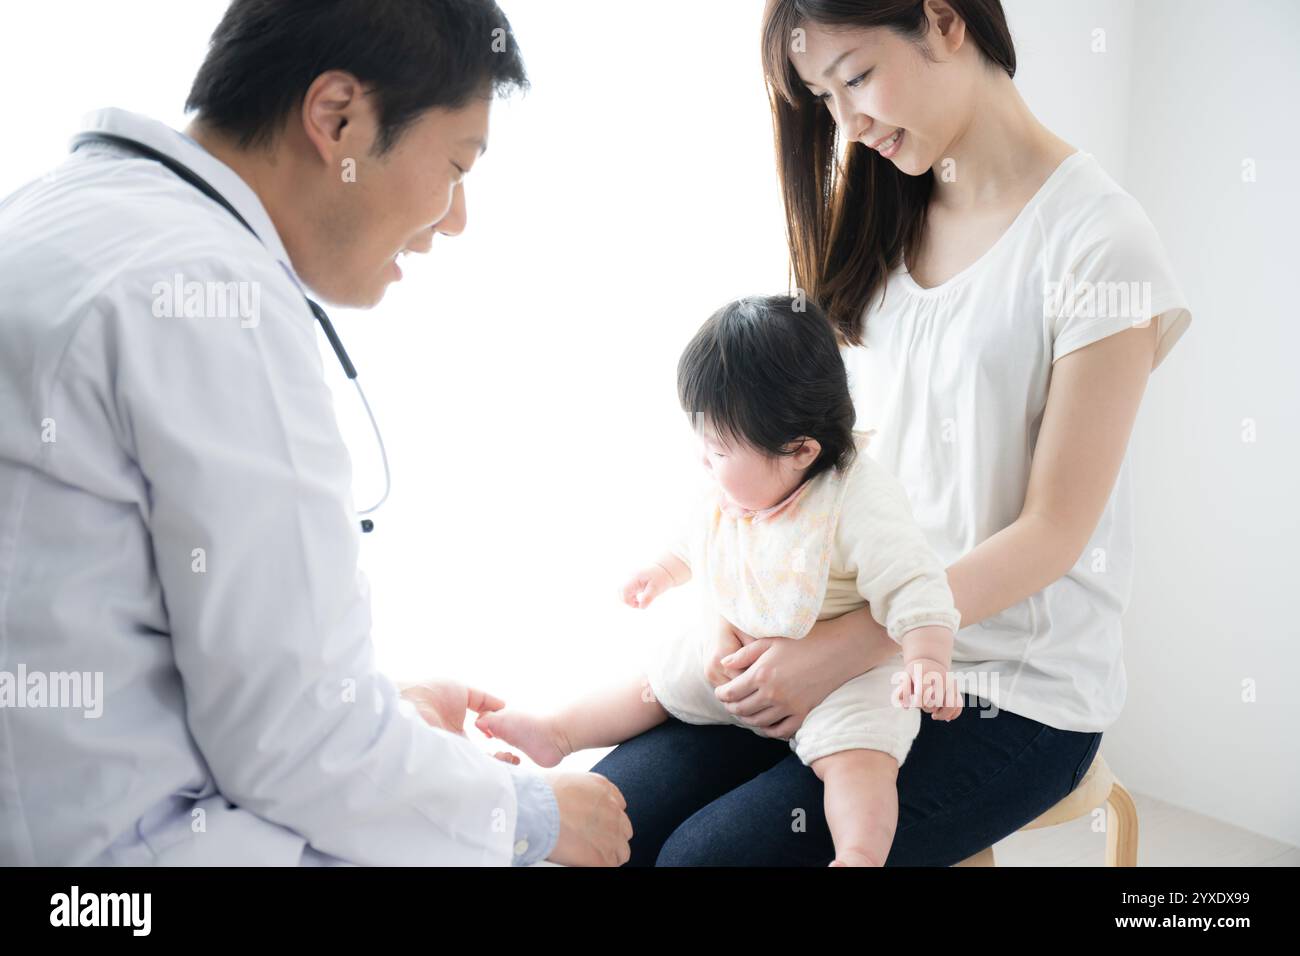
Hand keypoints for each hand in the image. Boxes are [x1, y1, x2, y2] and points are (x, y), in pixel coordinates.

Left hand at [399, 680, 524, 763]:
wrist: (409, 702)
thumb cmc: (430, 693)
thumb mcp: (463, 692)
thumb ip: (483, 701)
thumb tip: (503, 706)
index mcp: (458, 734)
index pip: (484, 746)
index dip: (501, 745)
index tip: (515, 745)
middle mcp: (455, 750)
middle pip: (484, 762)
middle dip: (503, 763)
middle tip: (517, 759)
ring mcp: (451, 760)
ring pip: (479, 771)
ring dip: (498, 768)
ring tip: (513, 762)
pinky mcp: (447, 767)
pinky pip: (470, 775)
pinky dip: (487, 772)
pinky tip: (501, 765)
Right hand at [543, 771, 632, 866]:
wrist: (536, 811)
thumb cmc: (540, 794)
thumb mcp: (564, 780)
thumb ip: (577, 791)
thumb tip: (571, 801)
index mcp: (603, 788)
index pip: (617, 805)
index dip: (605, 816)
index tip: (594, 822)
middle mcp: (613, 810)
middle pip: (623, 827)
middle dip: (611, 834)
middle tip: (592, 839)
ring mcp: (612, 835)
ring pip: (622, 850)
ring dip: (610, 852)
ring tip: (590, 854)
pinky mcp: (604, 858)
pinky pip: (611, 866)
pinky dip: (600, 865)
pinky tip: (586, 862)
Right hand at [621, 564, 673, 608]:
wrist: (664, 568)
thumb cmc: (661, 577)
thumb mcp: (657, 588)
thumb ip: (648, 597)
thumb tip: (641, 607)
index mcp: (635, 577)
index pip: (624, 591)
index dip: (628, 601)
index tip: (638, 605)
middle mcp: (630, 576)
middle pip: (620, 591)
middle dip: (627, 601)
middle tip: (639, 604)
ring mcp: (629, 578)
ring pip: (622, 591)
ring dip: (628, 599)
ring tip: (638, 601)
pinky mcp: (631, 581)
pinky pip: (626, 590)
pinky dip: (630, 596)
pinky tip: (638, 598)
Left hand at [712, 606, 897, 740]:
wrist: (839, 651)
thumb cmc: (805, 640)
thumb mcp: (771, 641)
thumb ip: (745, 654)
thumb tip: (724, 663)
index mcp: (761, 673)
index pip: (731, 692)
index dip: (722, 694)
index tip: (720, 693)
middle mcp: (772, 694)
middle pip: (742, 709)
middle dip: (731, 708)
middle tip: (729, 704)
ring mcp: (788, 707)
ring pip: (758, 722)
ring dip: (747, 719)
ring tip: (744, 713)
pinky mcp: (803, 714)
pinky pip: (780, 731)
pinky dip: (769, 730)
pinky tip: (765, 725)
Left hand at [895, 657, 962, 720]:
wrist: (929, 660)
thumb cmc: (914, 672)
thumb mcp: (905, 677)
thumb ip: (902, 691)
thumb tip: (905, 707)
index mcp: (926, 675)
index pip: (924, 694)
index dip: (918, 703)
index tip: (914, 703)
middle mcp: (941, 679)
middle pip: (937, 702)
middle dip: (927, 708)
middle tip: (922, 705)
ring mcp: (950, 684)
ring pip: (952, 705)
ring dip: (942, 714)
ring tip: (934, 716)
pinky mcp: (956, 690)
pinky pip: (958, 705)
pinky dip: (953, 714)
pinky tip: (945, 718)